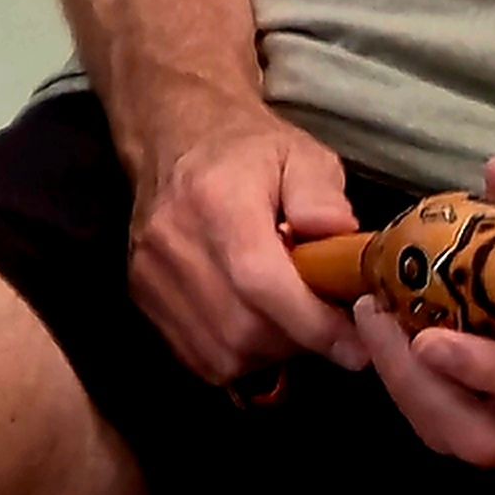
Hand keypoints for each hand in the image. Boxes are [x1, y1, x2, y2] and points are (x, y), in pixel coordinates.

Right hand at [123, 99, 362, 389]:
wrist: (173, 137)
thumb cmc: (247, 149)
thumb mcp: (302, 154)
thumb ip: (324, 195)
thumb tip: (342, 240)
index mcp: (216, 199)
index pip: (259, 281)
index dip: (311, 324)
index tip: (355, 346)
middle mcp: (173, 243)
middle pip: (241, 329)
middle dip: (297, 342)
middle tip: (329, 326)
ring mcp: (149, 275)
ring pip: (220, 354)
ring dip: (268, 353)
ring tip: (291, 322)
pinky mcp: (140, 296)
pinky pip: (198, 356)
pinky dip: (237, 356)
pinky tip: (257, 327)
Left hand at [362, 162, 494, 468]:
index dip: (478, 368)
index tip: (424, 334)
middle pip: (485, 440)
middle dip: (417, 387)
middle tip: (376, 318)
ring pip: (474, 446)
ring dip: (415, 396)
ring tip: (379, 330)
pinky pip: (481, 434)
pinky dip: (435, 400)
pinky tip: (408, 349)